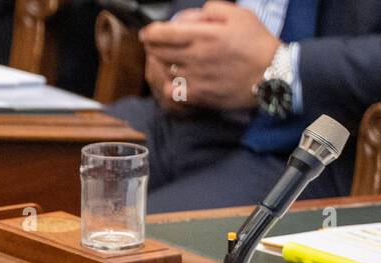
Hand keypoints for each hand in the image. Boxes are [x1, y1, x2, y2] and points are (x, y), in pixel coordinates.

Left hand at [140, 1, 279, 109]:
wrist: (271, 74)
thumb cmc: (257, 43)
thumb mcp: (240, 15)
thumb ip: (212, 11)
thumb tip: (188, 17)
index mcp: (204, 36)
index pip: (165, 34)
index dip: (151, 32)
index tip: (146, 33)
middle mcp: (195, 57)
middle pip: (160, 52)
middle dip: (153, 46)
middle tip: (154, 44)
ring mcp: (194, 78)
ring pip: (165, 70)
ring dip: (161, 64)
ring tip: (167, 60)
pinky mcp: (198, 95)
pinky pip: (172, 91)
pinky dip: (169, 84)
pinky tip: (174, 79)